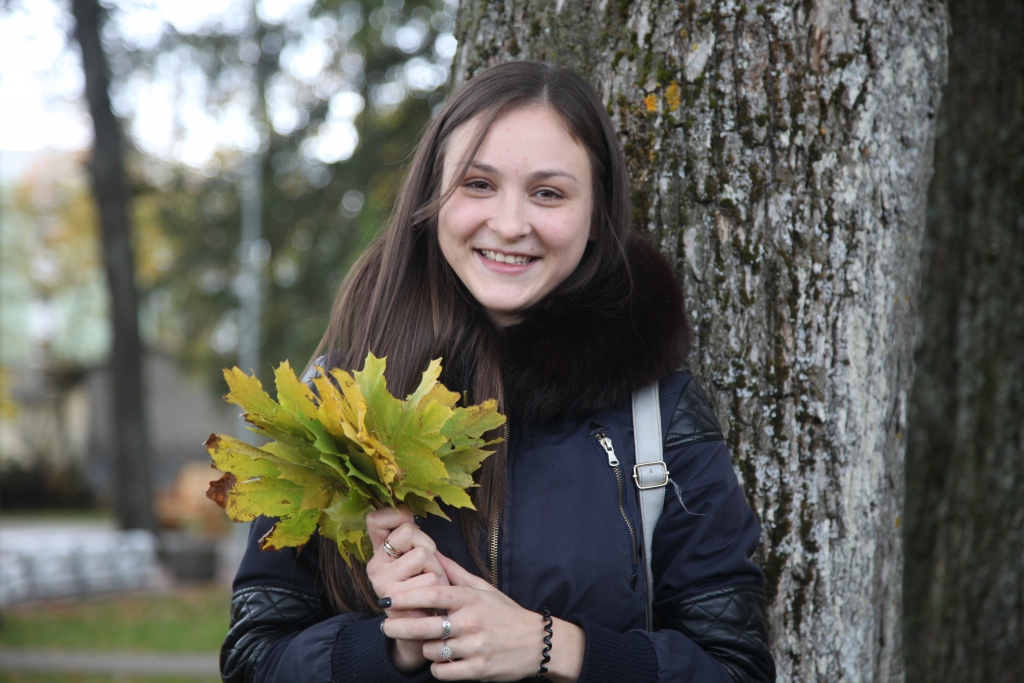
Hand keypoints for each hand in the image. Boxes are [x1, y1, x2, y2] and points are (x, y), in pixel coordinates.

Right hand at [366, 507, 448, 672]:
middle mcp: (374, 566)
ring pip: (423, 555)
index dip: (396, 516)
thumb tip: (409, 514)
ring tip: (430, 588)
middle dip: (429, 548)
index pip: (376, 518)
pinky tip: (431, 602)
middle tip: (427, 569)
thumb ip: (412, 538)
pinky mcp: (395, 601)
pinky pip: (431, 580)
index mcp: (378, 553)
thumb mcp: (417, 561)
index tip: (409, 524)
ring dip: (437, 571)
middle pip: (409, 533)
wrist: (422, 633)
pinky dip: (440, 589)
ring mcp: (382, 583)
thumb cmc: (425, 590)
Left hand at [382, 552, 584, 682]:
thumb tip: (432, 552)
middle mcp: (471, 622)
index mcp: (470, 599)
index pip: (432, 594)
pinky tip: (442, 661)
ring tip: (430, 643)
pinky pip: (443, 672)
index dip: (406, 596)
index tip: (386, 598)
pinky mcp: (478, 670)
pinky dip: (438, 668)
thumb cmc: (506, 614)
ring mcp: (475, 647)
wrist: (538, 643)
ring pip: (431, 651)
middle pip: (424, 626)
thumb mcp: (484, 588)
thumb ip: (455, 572)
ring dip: (426, 649)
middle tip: (386, 626)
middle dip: (399, 627)